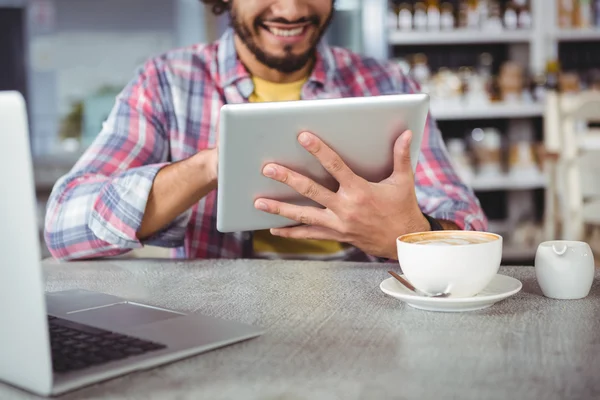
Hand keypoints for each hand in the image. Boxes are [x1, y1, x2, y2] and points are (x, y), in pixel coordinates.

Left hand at [254, 130, 429, 258]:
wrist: (404, 242)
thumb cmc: (403, 209)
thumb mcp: (403, 182)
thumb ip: (401, 156)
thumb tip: (407, 133)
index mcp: (360, 190)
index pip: (335, 166)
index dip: (318, 150)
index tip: (302, 137)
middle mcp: (345, 207)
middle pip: (311, 190)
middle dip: (287, 178)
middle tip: (267, 168)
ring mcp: (338, 224)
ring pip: (304, 215)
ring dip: (280, 209)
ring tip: (258, 203)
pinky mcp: (336, 235)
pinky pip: (310, 234)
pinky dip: (292, 232)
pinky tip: (274, 229)